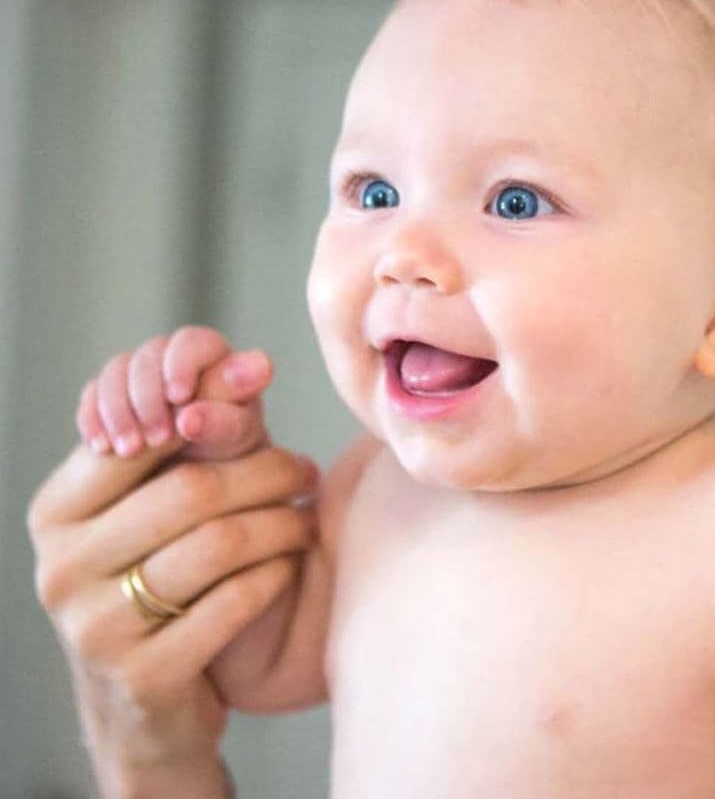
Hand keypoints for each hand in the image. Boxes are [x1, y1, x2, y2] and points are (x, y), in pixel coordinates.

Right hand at [32, 365, 315, 795]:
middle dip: (265, 473)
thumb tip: (253, 361)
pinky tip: (289, 567)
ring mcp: (95, 626)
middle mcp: (61, 566)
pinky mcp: (142, 674)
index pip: (141, 438)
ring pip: (220, 544)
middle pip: (193, 490)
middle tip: (305, 472)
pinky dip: (276, 576)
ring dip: (282, 525)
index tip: (261, 407)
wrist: (144, 706)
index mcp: (56, 512)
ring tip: (305, 519)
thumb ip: (195, 437)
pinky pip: (235, 603)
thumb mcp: (154, 509)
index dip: (209, 414)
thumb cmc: (158, 578)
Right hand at [76, 325, 270, 459]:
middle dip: (147, 398)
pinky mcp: (110, 393)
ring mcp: (138, 372)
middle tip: (156, 440)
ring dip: (118, 413)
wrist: (203, 471)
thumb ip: (230, 413)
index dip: (181, 365)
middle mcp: (171, 355)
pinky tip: (102, 447)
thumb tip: (217, 400)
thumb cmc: (229, 445)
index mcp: (211, 353)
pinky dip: (93, 420)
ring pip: (114, 374)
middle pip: (146, 358)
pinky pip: (91, 395)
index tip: (180, 397)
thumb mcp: (236, 433)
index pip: (190, 342)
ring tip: (129, 451)